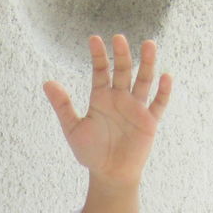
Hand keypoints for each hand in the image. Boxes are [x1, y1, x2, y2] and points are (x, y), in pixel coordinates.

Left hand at [43, 34, 170, 188]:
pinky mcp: (149, 122)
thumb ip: (62, 106)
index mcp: (101, 98)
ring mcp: (136, 108)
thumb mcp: (73, 128)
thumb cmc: (91, 152)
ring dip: (146, 64)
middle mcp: (120, 98)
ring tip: (148, 45)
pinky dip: (163, 91)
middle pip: (123, 71)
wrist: (109, 174)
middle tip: (119, 38)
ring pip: (143, 81)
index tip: (94, 39)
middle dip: (122, 55)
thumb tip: (47, 82)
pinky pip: (158, 104)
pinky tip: (165, 77)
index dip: (98, 56)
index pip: (101, 71)